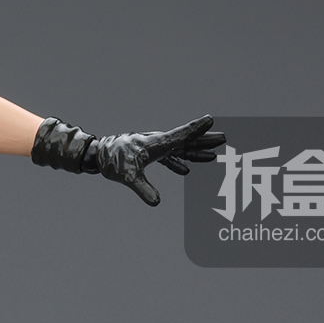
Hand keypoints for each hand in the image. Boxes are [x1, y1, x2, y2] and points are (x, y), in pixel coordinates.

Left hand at [32, 116, 225, 205]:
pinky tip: (186, 170)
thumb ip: (143, 189)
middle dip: (204, 140)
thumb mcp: (128, 176)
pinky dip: (179, 162)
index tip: (210, 119)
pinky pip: (170, 157)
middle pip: (186, 140)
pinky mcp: (150, 154)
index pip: (180, 135)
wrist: (99, 155)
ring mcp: (155, 148)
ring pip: (180, 148)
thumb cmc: (113, 161)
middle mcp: (159, 143)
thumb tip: (156, 202)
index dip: (196, 129)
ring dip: (196, 151)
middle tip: (224, 137)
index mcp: (157, 144)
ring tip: (214, 154)